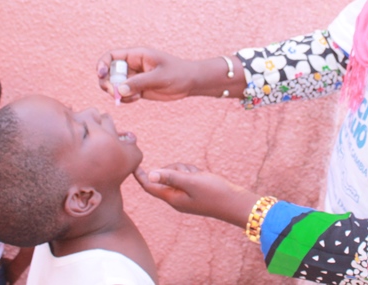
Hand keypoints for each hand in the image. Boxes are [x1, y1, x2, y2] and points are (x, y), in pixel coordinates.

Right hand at [97, 47, 199, 102]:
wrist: (190, 83)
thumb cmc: (178, 73)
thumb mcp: (159, 77)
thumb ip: (139, 83)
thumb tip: (119, 90)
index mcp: (136, 55)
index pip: (111, 56)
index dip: (102, 64)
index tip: (101, 74)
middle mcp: (132, 65)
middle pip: (109, 73)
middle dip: (107, 83)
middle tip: (113, 92)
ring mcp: (134, 78)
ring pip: (114, 85)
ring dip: (117, 93)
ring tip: (132, 96)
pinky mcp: (137, 89)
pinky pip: (123, 94)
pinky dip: (125, 98)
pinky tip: (137, 98)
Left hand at [134, 163, 259, 227]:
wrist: (235, 203)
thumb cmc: (214, 192)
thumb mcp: (191, 182)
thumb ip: (171, 177)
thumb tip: (150, 174)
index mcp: (172, 198)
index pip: (149, 186)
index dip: (140, 176)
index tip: (132, 164)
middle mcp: (176, 198)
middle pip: (163, 177)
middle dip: (173, 169)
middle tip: (188, 172)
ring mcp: (185, 195)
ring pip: (176, 174)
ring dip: (185, 169)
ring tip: (198, 175)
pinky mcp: (193, 192)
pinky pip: (186, 177)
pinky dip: (192, 173)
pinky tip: (202, 176)